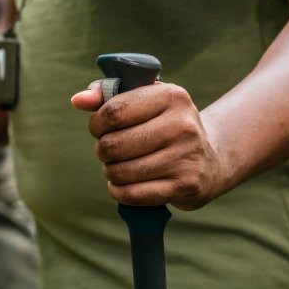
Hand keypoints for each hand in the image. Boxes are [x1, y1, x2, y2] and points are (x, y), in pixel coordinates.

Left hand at [71, 80, 225, 210]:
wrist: (211, 159)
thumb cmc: (165, 124)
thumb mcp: (144, 101)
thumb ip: (107, 94)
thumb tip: (78, 100)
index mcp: (171, 95)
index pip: (115, 111)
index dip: (96, 123)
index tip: (99, 128)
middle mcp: (183, 124)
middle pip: (114, 144)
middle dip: (102, 150)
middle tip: (109, 150)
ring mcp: (187, 156)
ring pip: (122, 171)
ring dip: (111, 172)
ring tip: (118, 166)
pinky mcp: (187, 185)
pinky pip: (134, 194)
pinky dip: (120, 192)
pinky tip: (123, 185)